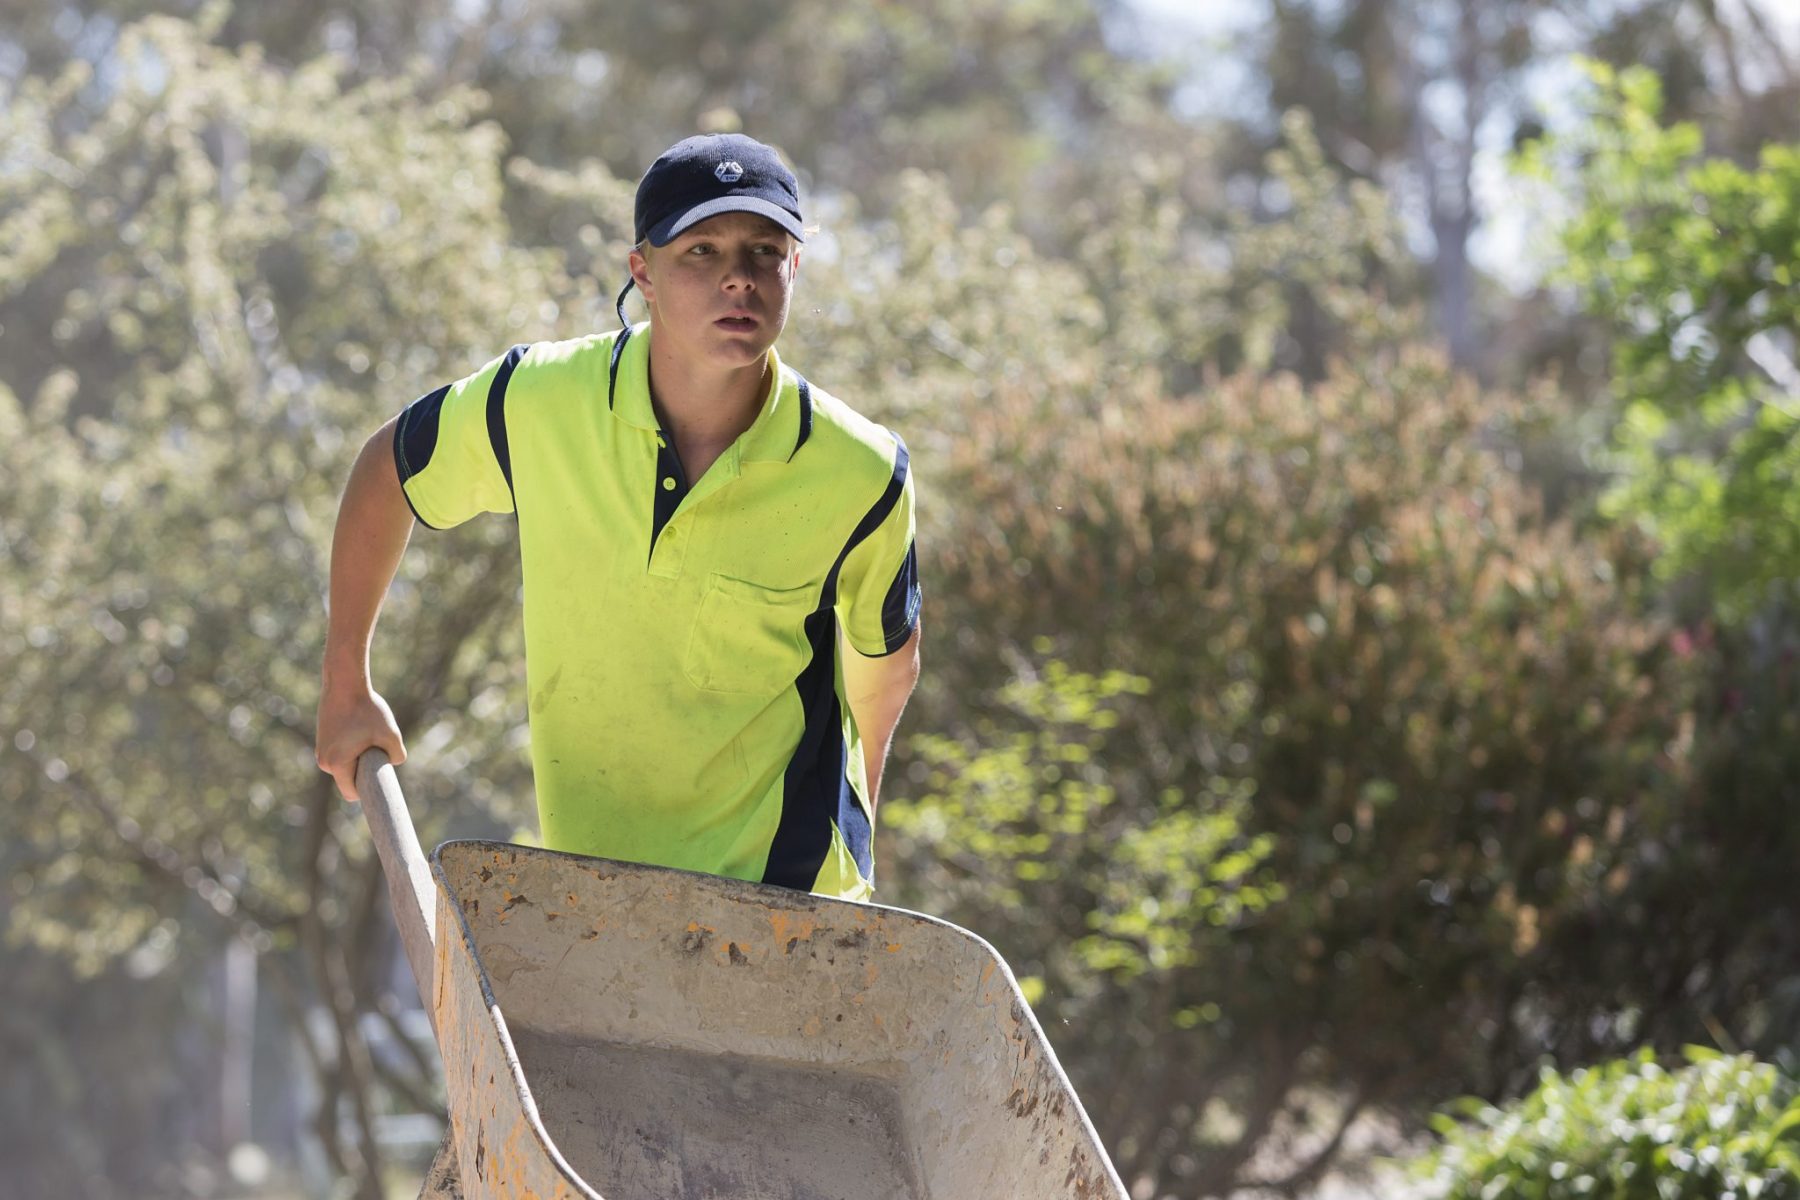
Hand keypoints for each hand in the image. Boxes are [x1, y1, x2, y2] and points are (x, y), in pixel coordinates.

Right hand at [315, 683, 405, 801]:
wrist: (345, 683)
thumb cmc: (367, 709)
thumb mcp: (391, 734)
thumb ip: (397, 756)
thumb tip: (393, 764)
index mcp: (336, 765)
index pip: (351, 793)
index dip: (367, 792)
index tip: (380, 786)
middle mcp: (323, 761)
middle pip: (349, 779)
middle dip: (364, 771)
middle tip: (378, 751)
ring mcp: (321, 750)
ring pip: (346, 765)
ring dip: (359, 757)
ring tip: (367, 735)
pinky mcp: (323, 739)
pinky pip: (341, 753)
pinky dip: (352, 747)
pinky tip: (359, 729)